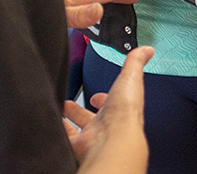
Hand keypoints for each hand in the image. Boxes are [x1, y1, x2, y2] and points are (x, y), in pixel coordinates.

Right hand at [63, 46, 152, 172]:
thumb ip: (135, 63)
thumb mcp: (130, 78)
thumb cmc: (125, 112)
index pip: (109, 103)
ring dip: (65, 121)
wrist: (113, 140)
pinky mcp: (76, 147)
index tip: (96, 97)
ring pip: (74, 129)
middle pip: (89, 118)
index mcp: (118, 109)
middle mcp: (105, 125)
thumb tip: (147, 50)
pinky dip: (56, 131)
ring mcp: (91, 138)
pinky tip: (49, 125)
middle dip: (78, 110)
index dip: (102, 99)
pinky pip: (63, 138)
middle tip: (68, 104)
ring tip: (55, 113)